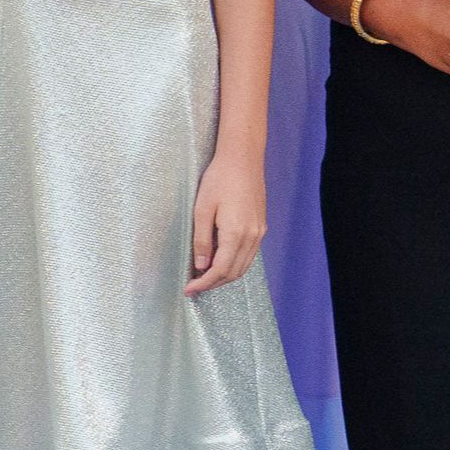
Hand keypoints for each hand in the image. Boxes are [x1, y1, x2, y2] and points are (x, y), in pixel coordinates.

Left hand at [184, 147, 267, 294]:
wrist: (243, 159)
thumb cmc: (219, 179)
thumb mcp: (202, 209)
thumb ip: (202, 240)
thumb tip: (201, 266)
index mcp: (236, 233)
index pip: (220, 270)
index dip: (204, 284)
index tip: (188, 290)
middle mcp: (252, 236)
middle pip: (234, 272)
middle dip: (213, 284)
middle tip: (193, 286)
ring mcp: (259, 232)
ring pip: (243, 266)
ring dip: (224, 276)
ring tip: (204, 277)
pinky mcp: (261, 227)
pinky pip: (249, 255)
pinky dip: (234, 264)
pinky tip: (219, 261)